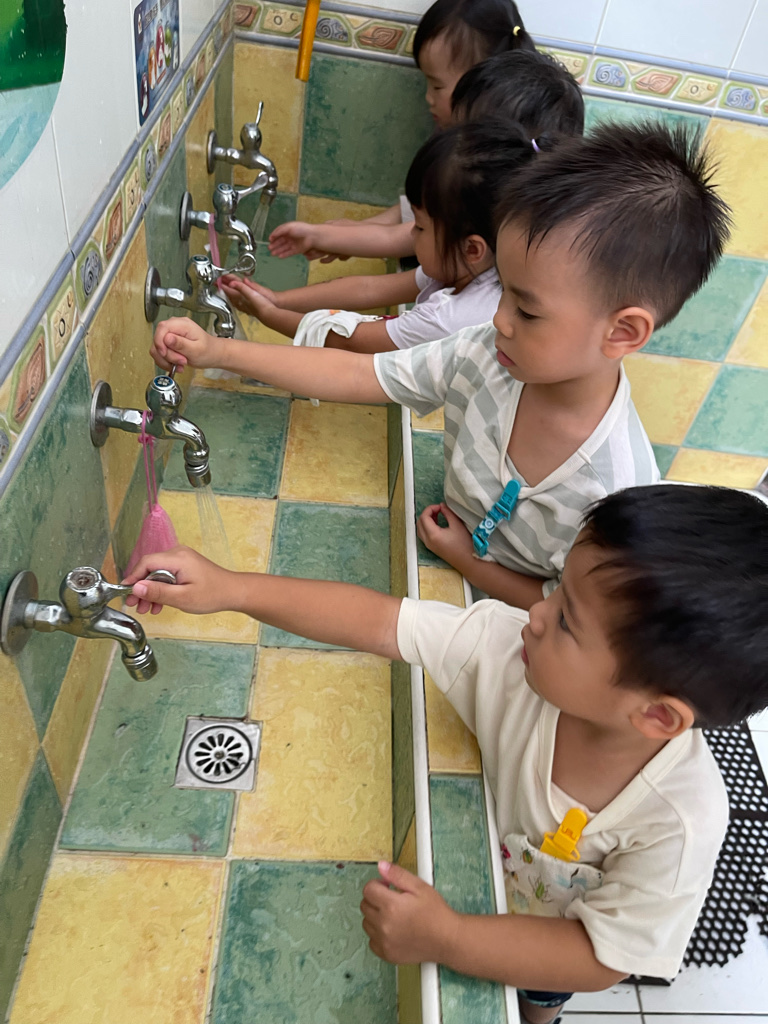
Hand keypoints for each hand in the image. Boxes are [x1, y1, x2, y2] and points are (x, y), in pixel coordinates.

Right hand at [122, 545, 239, 615]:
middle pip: (150, 568)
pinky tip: (158, 604)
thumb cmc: (212, 595)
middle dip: (141, 587)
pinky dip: (161, 588)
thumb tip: (136, 587)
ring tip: (146, 609)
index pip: (146, 562)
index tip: (125, 593)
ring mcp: (182, 559)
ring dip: (150, 590)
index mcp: (177, 558)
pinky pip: (166, 575)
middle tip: (134, 605)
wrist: (233, 592)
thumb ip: (158, 592)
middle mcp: (178, 554)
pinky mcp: (185, 566)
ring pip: (157, 573)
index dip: (133, 577)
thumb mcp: (182, 598)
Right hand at [151, 317, 222, 370]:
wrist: (212, 354)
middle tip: (182, 361)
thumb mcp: (196, 349)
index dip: (160, 342)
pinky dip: (166, 361)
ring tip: (181, 364)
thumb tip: (167, 338)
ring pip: (157, 348)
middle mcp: (174, 327)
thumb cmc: (208, 351)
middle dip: (167, 355)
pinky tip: (176, 364)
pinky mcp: (168, 343)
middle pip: (158, 339)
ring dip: (167, 360)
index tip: (165, 354)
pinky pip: (160, 353)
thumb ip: (181, 344)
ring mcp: (170, 334)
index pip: (162, 328)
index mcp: (182, 324)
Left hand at [218, 275, 279, 315]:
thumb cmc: (262, 305)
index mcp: (240, 297)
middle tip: (218, 282)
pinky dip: (235, 299)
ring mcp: (244, 306)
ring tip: (225, 289)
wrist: (269, 315)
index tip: (216, 279)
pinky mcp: (249, 309)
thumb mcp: (252, 293)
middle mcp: (240, 302)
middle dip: (224, 287)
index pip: (228, 289)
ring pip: (233, 299)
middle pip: (229, 293)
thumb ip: (242, 287)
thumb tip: (232, 283)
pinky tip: (236, 300)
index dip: (222, 283)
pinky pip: (238, 303)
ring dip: (229, 293)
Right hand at [268, 221, 319, 258]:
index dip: (274, 236)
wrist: (312, 236)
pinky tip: (279, 256)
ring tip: (272, 254)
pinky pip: (289, 253)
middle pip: (281, 241)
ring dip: (278, 250)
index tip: (269, 240)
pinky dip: (284, 254)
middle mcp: (291, 237)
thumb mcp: (288, 227)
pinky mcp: (297, 250)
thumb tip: (272, 236)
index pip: (279, 233)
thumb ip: (279, 231)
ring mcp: (294, 244)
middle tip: (269, 248)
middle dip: (275, 245)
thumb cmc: (300, 229)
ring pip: (284, 248)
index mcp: (288, 230)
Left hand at [361, 861, 458, 963]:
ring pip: (366, 923)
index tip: (388, 886)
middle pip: (364, 906)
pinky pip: (372, 941)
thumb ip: (397, 874)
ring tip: (393, 915)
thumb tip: (381, 866)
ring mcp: (384, 942)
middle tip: (392, 899)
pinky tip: (392, 929)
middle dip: (375, 898)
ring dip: (375, 916)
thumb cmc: (436, 912)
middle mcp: (384, 925)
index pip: (368, 889)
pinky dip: (378, 934)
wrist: (447, 939)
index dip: (378, 884)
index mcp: (391, 905)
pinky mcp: (387, 954)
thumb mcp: (419, 886)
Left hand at [416, 503, 473, 570]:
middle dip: (427, 513)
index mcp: (433, 535)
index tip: (440, 507)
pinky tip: (437, 524)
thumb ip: (448, 513)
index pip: (424, 517)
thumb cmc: (465, 544)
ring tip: (438, 515)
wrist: (468, 561)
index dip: (430, 509)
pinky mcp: (432, 548)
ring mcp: (428, 545)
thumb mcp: (457, 525)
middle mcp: (427, 541)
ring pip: (420, 529)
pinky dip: (427, 527)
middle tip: (438, 510)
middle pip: (419, 522)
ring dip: (426, 520)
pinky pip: (423, 534)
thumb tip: (441, 506)